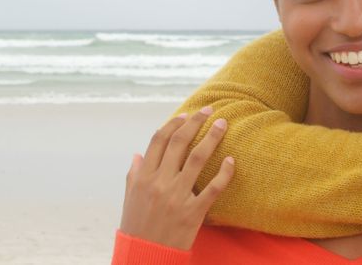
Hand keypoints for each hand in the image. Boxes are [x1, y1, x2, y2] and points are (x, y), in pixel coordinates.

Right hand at [119, 107, 234, 249]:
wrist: (145, 256)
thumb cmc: (137, 227)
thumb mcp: (130, 199)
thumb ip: (134, 175)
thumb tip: (138, 154)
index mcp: (143, 177)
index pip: (159, 141)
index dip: (173, 124)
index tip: (186, 115)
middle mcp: (159, 183)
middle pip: (179, 142)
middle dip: (195, 122)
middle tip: (209, 110)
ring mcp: (176, 197)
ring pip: (197, 158)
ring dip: (212, 138)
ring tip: (222, 124)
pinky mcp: (193, 212)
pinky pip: (212, 188)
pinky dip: (224, 173)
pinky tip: (232, 161)